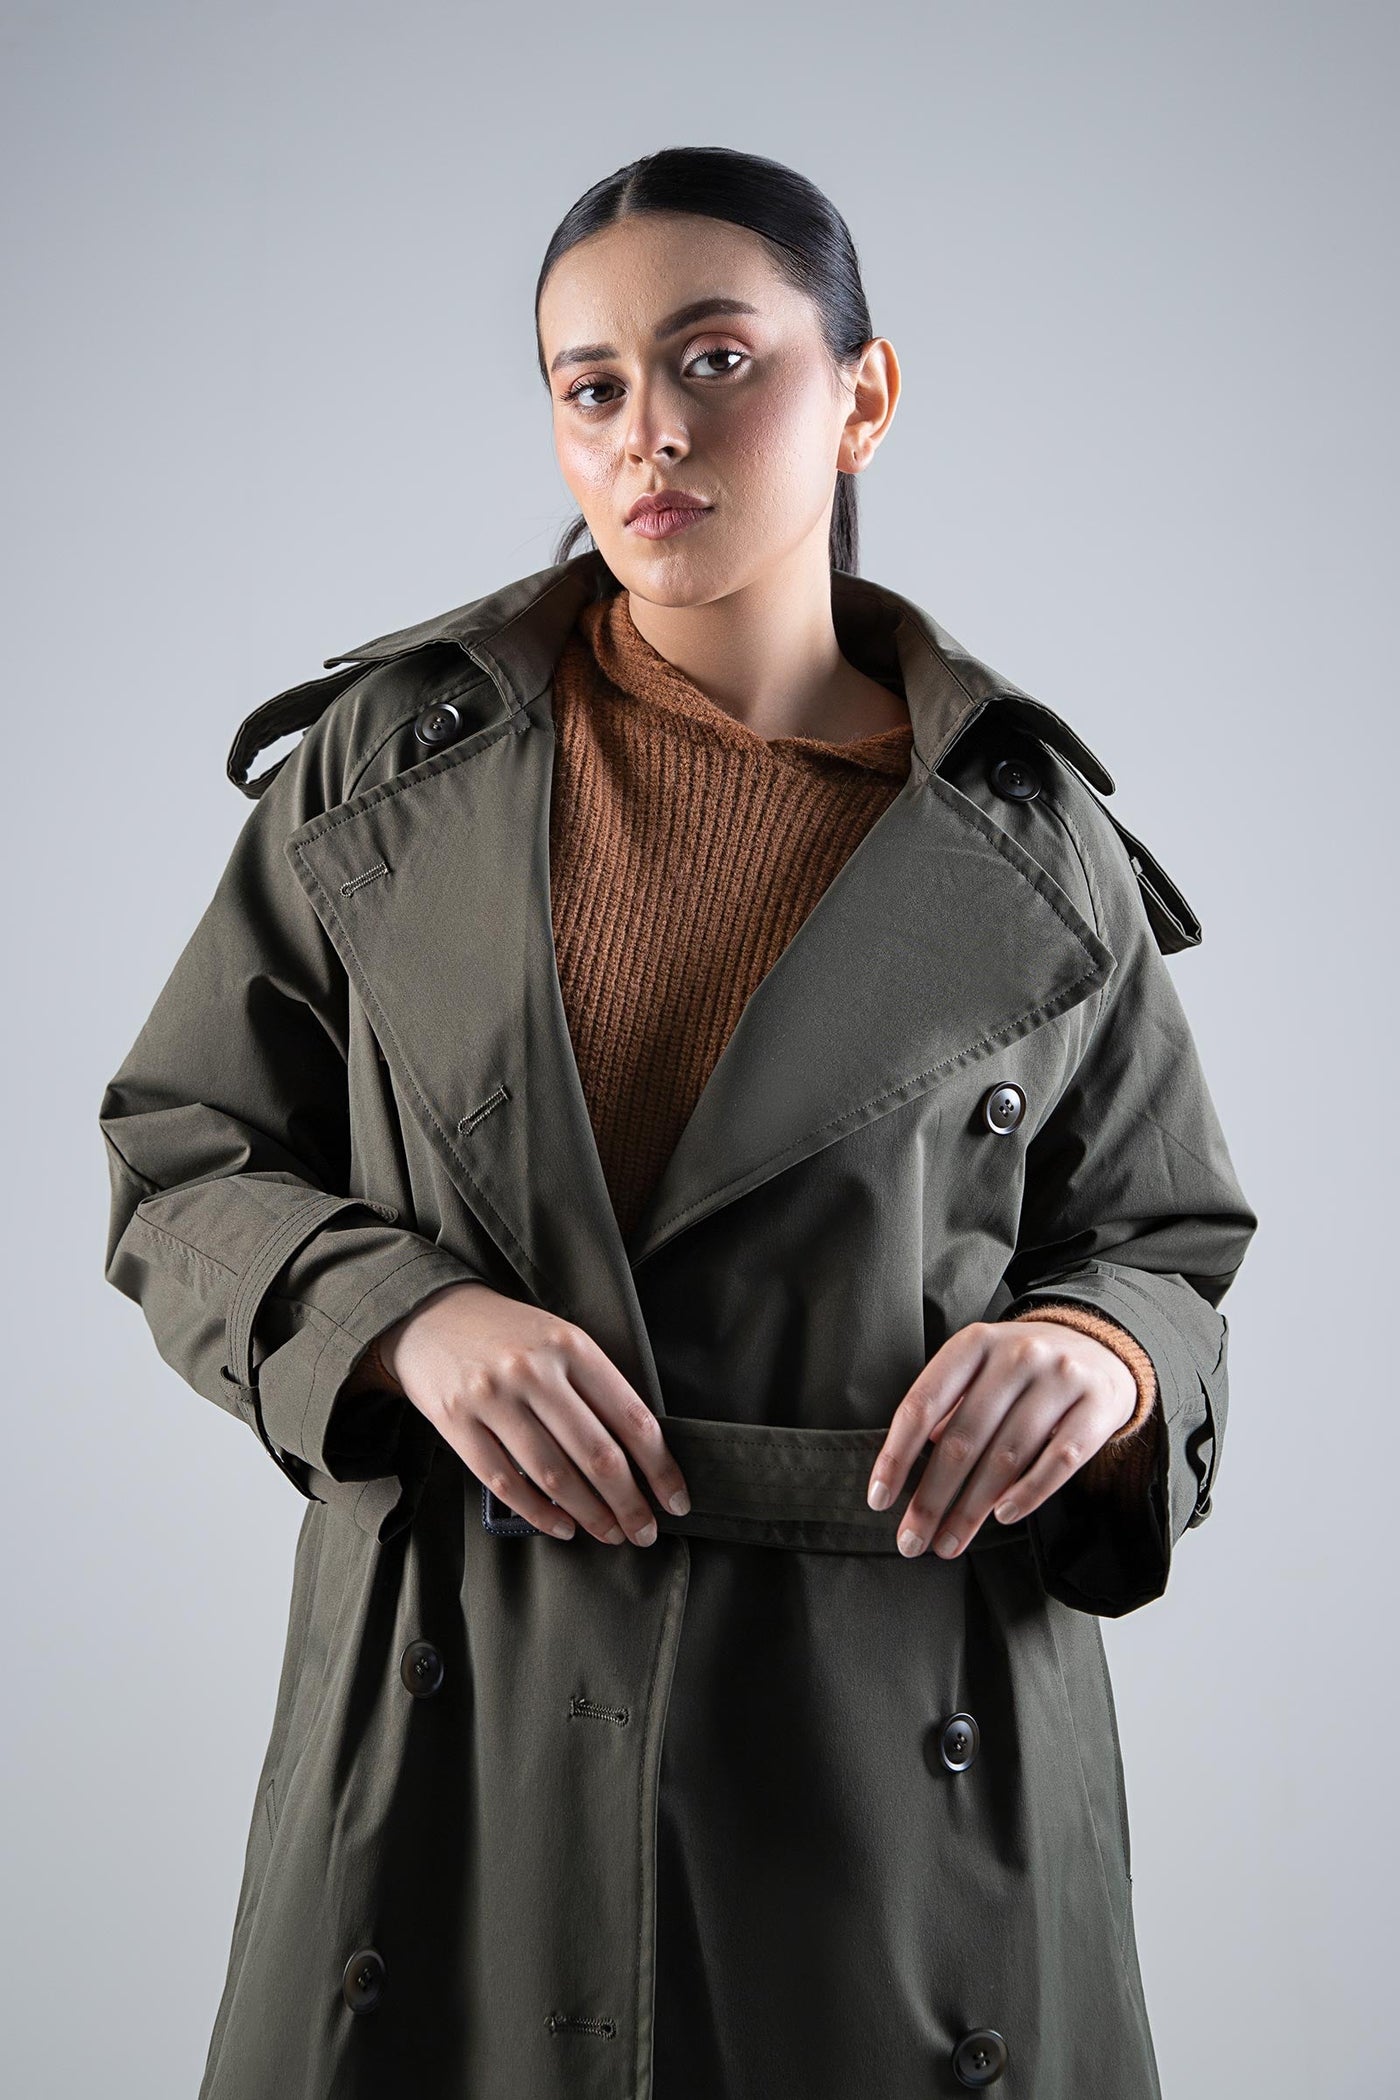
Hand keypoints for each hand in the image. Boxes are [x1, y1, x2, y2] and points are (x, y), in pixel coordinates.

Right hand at [369, 1281, 690, 1545]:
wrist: (430, 1316)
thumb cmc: (510, 1335)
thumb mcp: (561, 1339)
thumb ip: (597, 1387)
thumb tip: (644, 1455)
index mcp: (572, 1346)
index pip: (631, 1418)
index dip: (660, 1468)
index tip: (676, 1500)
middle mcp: (534, 1371)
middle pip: (596, 1454)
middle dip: (629, 1503)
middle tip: (645, 1532)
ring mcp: (492, 1398)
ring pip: (553, 1474)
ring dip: (589, 1514)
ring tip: (610, 1534)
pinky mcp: (456, 1423)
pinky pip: (504, 1482)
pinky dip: (539, 1513)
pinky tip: (562, 1526)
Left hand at [865, 1319, 1138, 1557]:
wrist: (1101, 1348)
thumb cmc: (1023, 1371)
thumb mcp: (980, 1370)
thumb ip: (947, 1408)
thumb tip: (910, 1465)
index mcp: (974, 1343)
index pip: (922, 1404)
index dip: (896, 1455)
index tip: (879, 1500)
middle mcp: (1016, 1355)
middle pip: (962, 1439)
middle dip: (931, 1498)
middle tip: (912, 1541)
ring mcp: (1060, 1379)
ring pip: (1006, 1456)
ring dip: (972, 1509)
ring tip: (949, 1543)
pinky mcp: (1097, 1407)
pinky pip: (1059, 1461)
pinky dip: (1028, 1494)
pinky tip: (1003, 1517)